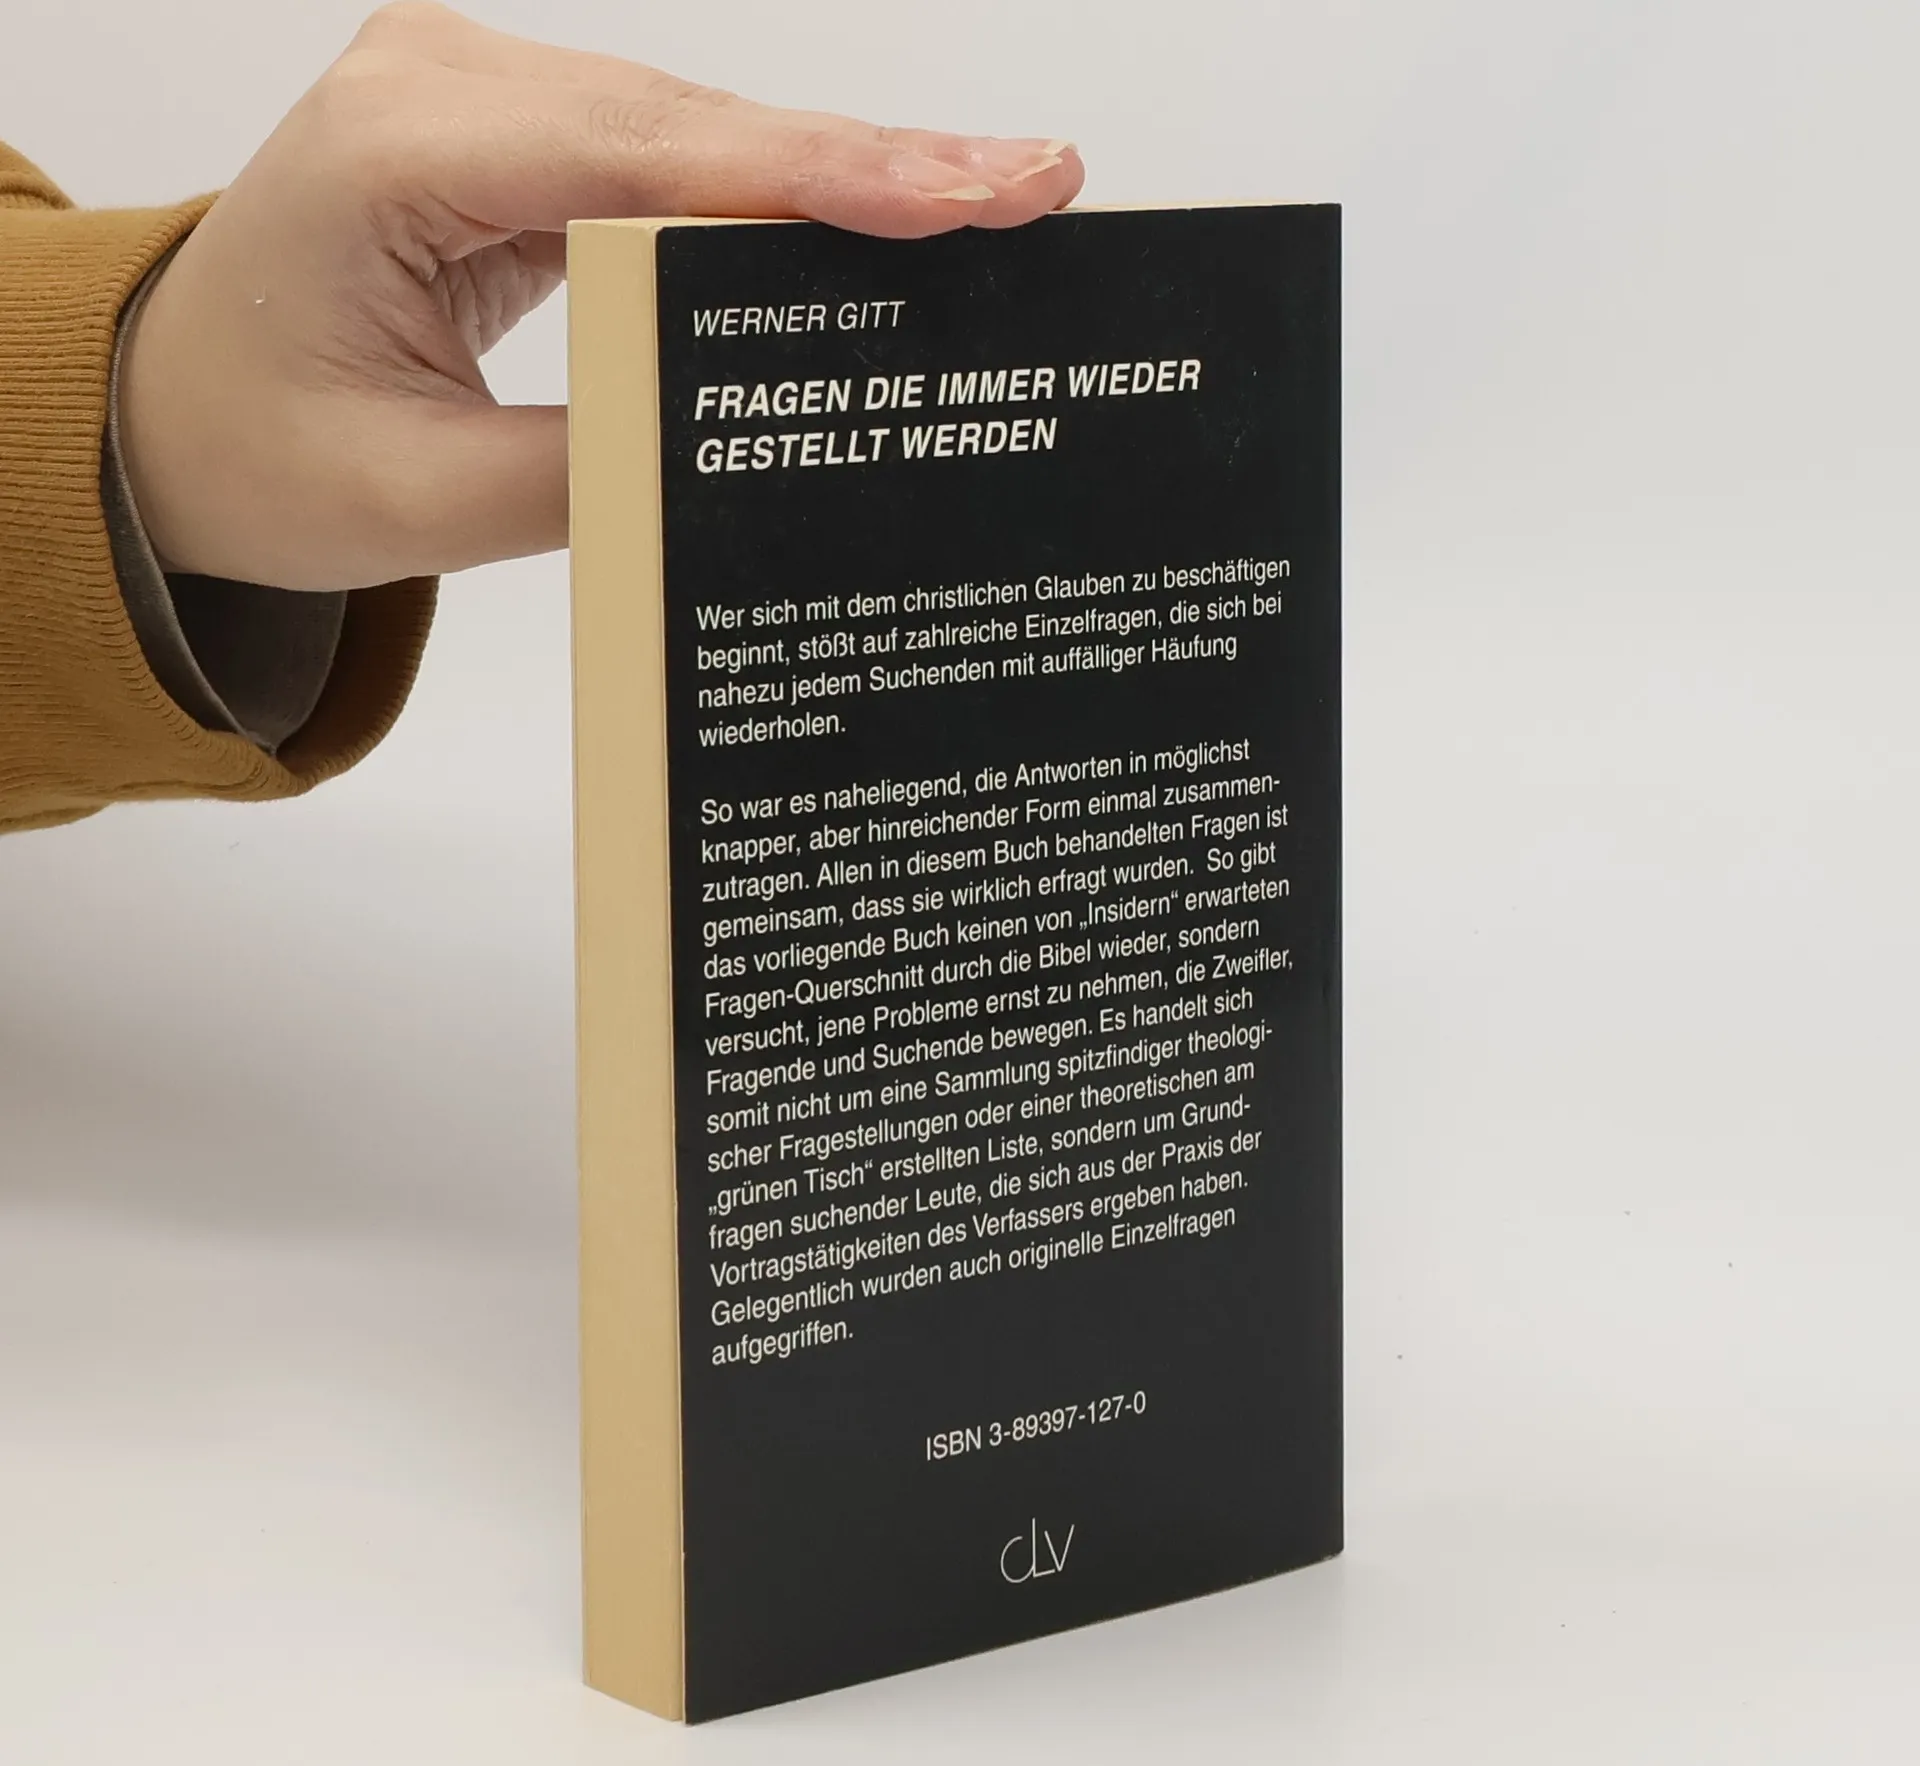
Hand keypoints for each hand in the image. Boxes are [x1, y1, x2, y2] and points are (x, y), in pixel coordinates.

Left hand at [118, 3, 1083, 592]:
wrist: (170, 415)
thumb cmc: (257, 450)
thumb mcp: (419, 498)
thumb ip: (587, 473)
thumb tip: (753, 459)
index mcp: (392, 153)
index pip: (643, 155)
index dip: (813, 174)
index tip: (959, 194)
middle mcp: (444, 87)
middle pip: (699, 121)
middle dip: (872, 160)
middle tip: (1038, 183)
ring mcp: (485, 101)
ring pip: (702, 129)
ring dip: (844, 173)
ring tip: (998, 197)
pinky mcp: (522, 139)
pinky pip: (674, 157)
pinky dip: (780, 193)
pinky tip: (885, 211)